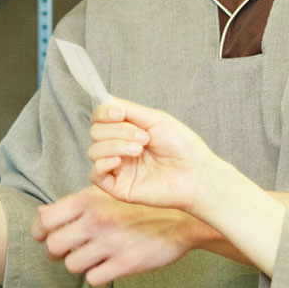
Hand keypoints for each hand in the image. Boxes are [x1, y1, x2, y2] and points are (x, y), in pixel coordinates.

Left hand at [31, 187, 201, 287]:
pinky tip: (106, 266)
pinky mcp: (125, 263)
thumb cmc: (139, 206)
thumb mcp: (106, 195)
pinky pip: (93, 278)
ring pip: (71, 265)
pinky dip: (96, 275)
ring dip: (78, 264)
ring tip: (91, 258)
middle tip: (69, 250)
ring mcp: (111, 242)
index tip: (47, 236)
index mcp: (89, 199)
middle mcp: (96, 220)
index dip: (40, 232)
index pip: (44, 221)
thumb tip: (41, 214)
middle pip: (53, 246)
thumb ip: (73, 205)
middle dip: (57, 252)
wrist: (180, 219)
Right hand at [88, 99, 215, 211]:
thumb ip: (128, 109)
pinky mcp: (117, 187)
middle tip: (144, 137)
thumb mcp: (154, 119)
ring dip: (115, 145)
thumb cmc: (181, 146)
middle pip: (96, 132)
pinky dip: (102, 163)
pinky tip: (119, 161)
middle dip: (117, 131)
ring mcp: (118, 167)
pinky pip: (94, 174)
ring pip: (93, 151)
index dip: (103, 113)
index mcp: (127, 130)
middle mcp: (119, 148)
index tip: (119, 113)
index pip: (99, 118)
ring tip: (139, 149)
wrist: (195, 173)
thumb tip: (105, 100)